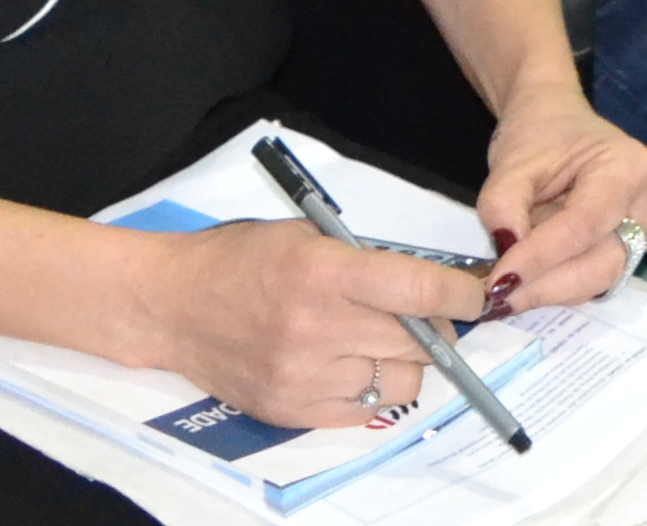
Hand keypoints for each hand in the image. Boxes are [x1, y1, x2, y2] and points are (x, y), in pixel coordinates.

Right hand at [139, 218, 487, 432]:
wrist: (172, 306)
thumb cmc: (239, 259)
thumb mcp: (305, 236)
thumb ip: (364, 261)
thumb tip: (425, 286)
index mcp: (322, 272)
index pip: (416, 290)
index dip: (459, 295)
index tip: (474, 296)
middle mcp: (318, 328)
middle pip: (417, 340)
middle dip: (436, 328)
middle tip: (428, 316)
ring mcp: (306, 377)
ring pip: (401, 381)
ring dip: (405, 361)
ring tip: (379, 340)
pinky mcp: (295, 411)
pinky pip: (366, 409)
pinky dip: (371, 388)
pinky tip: (349, 363)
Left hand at [469, 90, 646, 318]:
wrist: (557, 122)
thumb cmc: (538, 134)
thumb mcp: (510, 162)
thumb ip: (503, 207)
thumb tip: (507, 258)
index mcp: (627, 167)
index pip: (583, 225)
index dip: (541, 258)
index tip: (500, 281)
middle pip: (601, 262)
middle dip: (546, 286)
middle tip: (498, 299)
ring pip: (600, 279)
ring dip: (550, 290)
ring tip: (508, 289)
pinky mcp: (634, 249)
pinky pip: (596, 279)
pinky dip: (560, 285)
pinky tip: (528, 282)